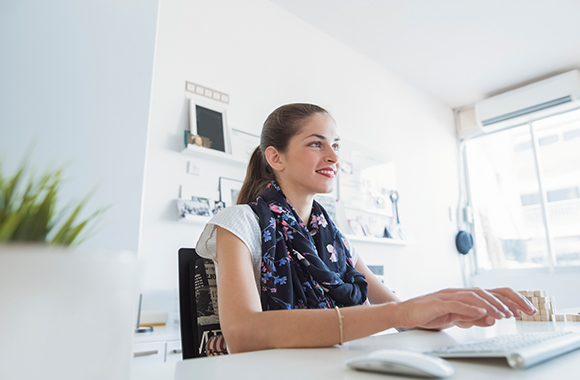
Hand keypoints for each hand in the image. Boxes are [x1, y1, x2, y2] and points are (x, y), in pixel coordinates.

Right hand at [395, 287, 536, 329]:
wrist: (405, 313)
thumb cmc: (429, 314)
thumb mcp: (456, 319)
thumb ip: (473, 318)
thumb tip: (492, 318)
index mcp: (465, 295)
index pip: (493, 293)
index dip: (512, 299)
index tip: (528, 309)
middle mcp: (459, 292)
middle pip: (488, 291)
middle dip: (509, 301)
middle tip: (524, 311)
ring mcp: (448, 295)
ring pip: (475, 296)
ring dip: (492, 305)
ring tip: (504, 315)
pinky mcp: (438, 302)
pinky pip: (457, 304)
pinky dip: (470, 308)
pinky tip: (482, 313)